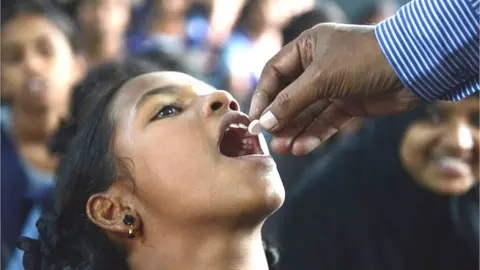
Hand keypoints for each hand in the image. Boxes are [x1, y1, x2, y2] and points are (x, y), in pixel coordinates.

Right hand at [249, 23, 419, 155]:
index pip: (274, 73)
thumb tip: (264, 122)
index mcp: (307, 47)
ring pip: (307, 112)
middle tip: (270, 140)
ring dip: (295, 130)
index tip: (255, 120)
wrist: (413, 67)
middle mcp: (318, 66)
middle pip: (290, 95)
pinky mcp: (349, 103)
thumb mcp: (321, 78)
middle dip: (279, 119)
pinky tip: (302, 148)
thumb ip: (290, 101)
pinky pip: (326, 121)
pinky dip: (314, 134)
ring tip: (284, 150)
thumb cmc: (363, 59)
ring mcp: (334, 85)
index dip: (263, 96)